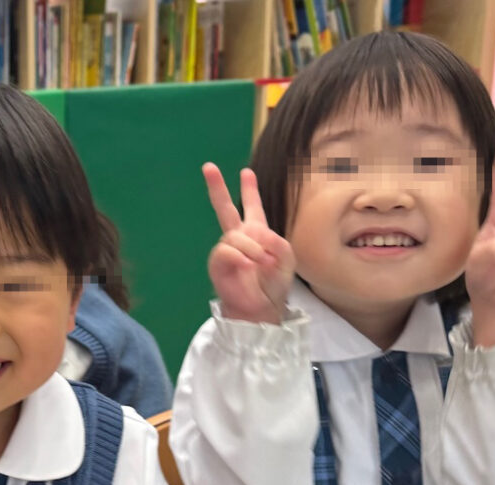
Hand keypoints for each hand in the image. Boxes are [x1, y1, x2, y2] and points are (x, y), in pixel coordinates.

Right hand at [203, 163, 295, 323]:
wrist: (261, 308)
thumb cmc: (274, 284)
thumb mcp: (286, 258)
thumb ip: (277, 241)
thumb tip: (256, 237)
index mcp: (257, 233)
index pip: (253, 207)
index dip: (250, 190)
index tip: (245, 172)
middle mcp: (239, 237)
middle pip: (225, 208)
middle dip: (217, 187)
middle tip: (208, 167)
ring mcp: (227, 249)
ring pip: (235, 234)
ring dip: (252, 248)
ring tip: (262, 262)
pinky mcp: (218, 262)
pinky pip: (227, 250)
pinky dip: (240, 256)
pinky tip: (247, 265)